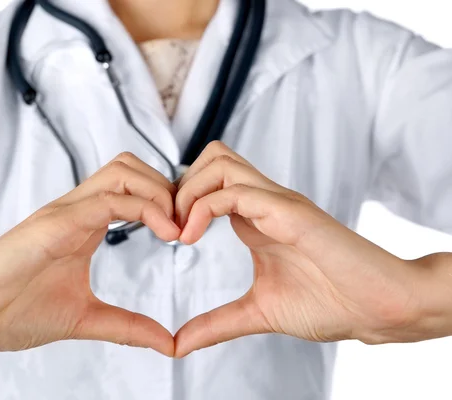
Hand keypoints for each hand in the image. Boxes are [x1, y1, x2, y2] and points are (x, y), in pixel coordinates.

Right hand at [0, 153, 179, 356]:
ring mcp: (64, 212)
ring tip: (177, 230)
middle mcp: (74, 209)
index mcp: (82, 225)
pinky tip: (165, 233)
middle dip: (168, 188)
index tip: (187, 233)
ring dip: (160, 192)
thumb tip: (167, 342)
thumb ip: (128, 326)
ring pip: (123, 171)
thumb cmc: (12, 313)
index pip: (132, 187)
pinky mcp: (54, 223)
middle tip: (187, 226)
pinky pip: (108, 198)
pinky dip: (145, 208)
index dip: (166, 202)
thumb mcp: (85, 319)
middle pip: (131, 166)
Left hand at [173, 142, 422, 357]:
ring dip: (188, 191)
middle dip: (179, 185)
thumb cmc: (330, 304)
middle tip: (167, 227)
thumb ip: (217, 323)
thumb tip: (180, 343)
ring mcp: (278, 203)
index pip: (208, 180)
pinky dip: (204, 207)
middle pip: (211, 156)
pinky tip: (191, 237)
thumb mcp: (257, 312)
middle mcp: (265, 201)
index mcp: (255, 218)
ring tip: (179, 232)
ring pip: (220, 161)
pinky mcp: (291, 212)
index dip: (179, 200)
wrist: (378, 309)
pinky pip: (237, 190)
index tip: (165, 235)